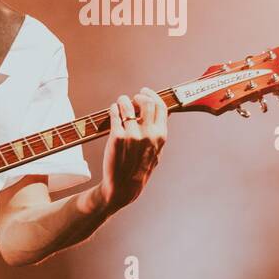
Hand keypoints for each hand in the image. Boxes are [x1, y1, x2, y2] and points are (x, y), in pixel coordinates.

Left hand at [98, 87, 168, 212]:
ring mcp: (132, 135)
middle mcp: (148, 134)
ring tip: (120, 103)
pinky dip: (113, 109)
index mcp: (160, 136)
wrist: (123, 186)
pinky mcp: (117, 137)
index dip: (152, 95)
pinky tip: (113, 110)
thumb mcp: (157, 152)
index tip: (145, 92)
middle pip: (146, 102)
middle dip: (138, 97)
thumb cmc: (140, 168)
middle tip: (132, 99)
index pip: (160, 106)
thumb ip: (160, 132)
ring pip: (127, 105)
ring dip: (123, 100)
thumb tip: (165, 113)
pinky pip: (115, 114)